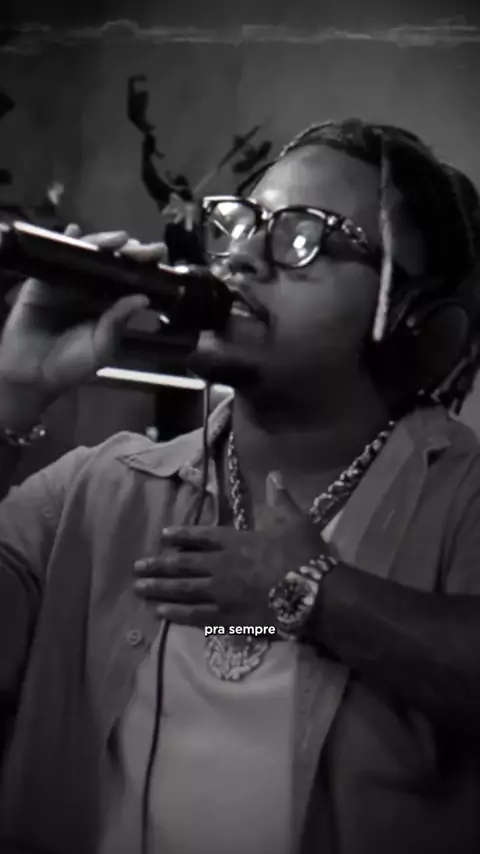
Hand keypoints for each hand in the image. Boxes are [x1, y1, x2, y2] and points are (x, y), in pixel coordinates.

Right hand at [0, 224, 166, 417]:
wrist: (32, 377)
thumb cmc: (70, 367)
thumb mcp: (101, 348)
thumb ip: (118, 323)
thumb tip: (143, 298)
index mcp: (108, 306)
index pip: (130, 282)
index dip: (145, 270)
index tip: (162, 259)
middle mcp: (90, 291)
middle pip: (113, 264)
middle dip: (132, 253)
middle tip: (149, 248)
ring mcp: (67, 283)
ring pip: (88, 256)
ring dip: (104, 243)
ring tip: (122, 239)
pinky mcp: (43, 282)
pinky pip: (55, 258)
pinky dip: (65, 242)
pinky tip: (75, 231)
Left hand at [133, 473, 323, 628]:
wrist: (311, 593)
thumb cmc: (302, 554)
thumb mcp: (292, 521)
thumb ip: (278, 500)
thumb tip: (274, 474)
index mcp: (235, 540)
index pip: (202, 536)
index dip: (182, 535)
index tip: (163, 535)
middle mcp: (220, 565)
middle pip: (183, 564)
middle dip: (158, 565)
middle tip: (137, 567)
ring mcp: (220, 593)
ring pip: (183, 590)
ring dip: (159, 588)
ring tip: (139, 589)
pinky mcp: (227, 618)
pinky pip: (196, 616)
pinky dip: (177, 614)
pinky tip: (161, 613)